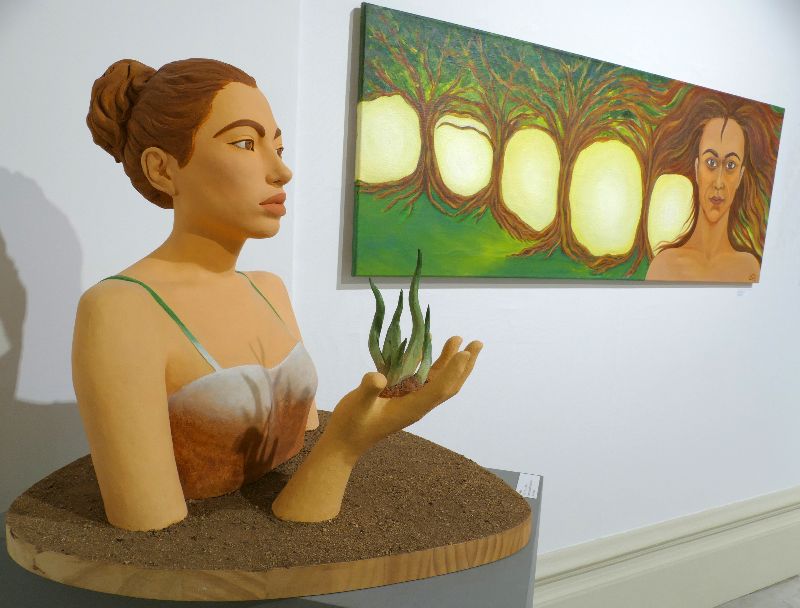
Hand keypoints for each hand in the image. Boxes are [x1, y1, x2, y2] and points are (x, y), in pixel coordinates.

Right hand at [326, 336, 481, 460]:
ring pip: (438, 379)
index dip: (453, 371)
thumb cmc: (352, 425)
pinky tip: (428, 346)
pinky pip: (423, 377)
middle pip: (448, 384)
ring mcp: (412, 400)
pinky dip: (430, 362)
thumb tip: (378, 378)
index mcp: (412, 408)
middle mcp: (418, 404)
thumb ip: (367, 391)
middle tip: (477, 343)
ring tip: (458, 340)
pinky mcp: (403, 396)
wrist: (346, 441)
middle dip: (464, 365)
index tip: (465, 353)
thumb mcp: (357, 406)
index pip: (440, 389)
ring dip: (450, 361)